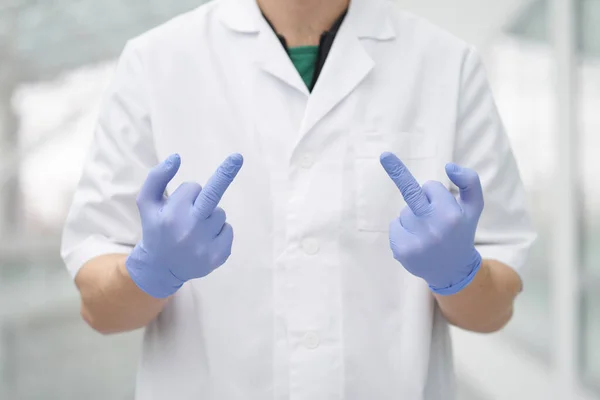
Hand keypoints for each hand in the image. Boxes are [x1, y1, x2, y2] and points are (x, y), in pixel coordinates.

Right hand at [126, 153, 243, 297]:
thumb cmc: (155, 229)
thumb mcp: (146, 203)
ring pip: (220, 213)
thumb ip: (156, 177)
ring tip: (193, 231)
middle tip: (237, 157)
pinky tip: (204, 241)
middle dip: (226, 173)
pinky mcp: (219, 255)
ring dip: (209, 216)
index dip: (187, 194)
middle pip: (213, 193)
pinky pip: (228, 229)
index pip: (192, 188)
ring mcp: (206, 244)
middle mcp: (189, 229)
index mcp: (171, 216)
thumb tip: (176, 157)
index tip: (183, 201)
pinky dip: (219, 230)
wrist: (160, 268)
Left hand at [380, 152, 483, 294]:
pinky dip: (401, 230)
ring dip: (412, 217)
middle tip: (384, 155)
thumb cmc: (461, 232)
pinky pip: (394, 225)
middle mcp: (433, 228)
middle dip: (396, 170)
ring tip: (427, 234)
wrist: (453, 271)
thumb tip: (449, 166)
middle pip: (412, 192)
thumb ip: (470, 181)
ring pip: (404, 212)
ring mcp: (416, 241)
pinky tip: (416, 242)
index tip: (442, 205)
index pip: (431, 186)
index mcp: (451, 216)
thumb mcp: (474, 207)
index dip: (436, 194)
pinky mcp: (402, 250)